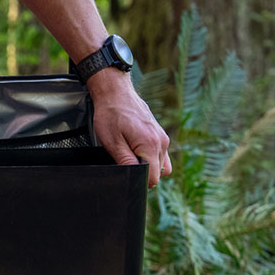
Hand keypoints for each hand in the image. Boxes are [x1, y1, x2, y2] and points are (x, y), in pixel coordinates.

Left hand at [86, 70, 171, 187]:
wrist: (115, 93)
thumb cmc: (111, 115)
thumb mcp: (112, 143)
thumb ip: (126, 163)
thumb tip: (133, 179)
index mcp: (151, 145)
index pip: (153, 179)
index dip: (139, 181)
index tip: (127, 173)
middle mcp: (162, 142)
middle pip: (159, 174)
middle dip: (143, 174)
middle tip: (125, 162)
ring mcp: (163, 138)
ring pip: (161, 166)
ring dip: (147, 166)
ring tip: (129, 155)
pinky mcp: (160, 134)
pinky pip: (160, 155)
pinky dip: (150, 158)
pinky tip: (135, 150)